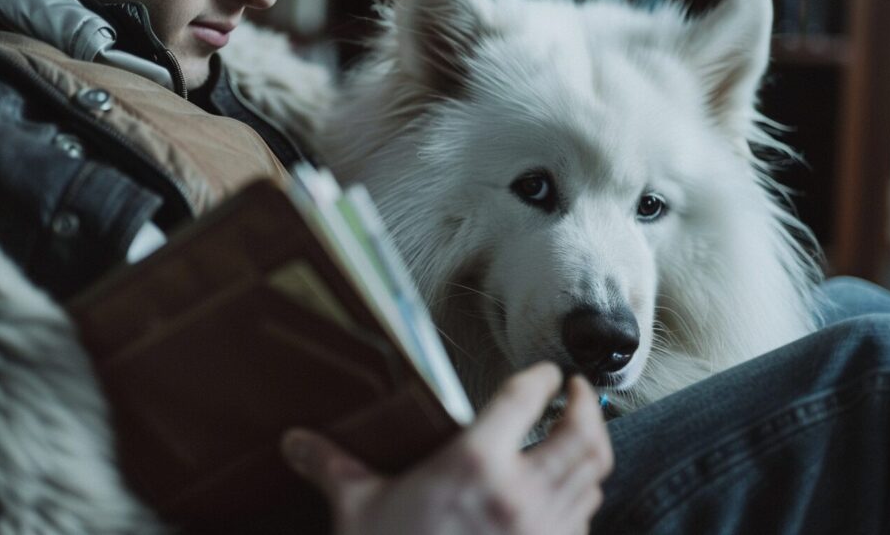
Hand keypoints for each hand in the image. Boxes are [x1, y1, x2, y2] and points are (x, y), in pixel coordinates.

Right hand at [281, 362, 613, 534]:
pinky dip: (583, 498)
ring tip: (577, 437)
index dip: (540, 377)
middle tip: (578, 392)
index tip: (545, 372)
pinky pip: (584, 520)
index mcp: (474, 463)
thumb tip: (296, 443)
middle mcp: (519, 492)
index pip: (524, 399)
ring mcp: (542, 531)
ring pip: (593, 476)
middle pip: (581, 433)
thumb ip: (332, 466)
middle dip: (587, 405)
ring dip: (592, 450)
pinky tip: (566, 494)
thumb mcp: (359, 508)